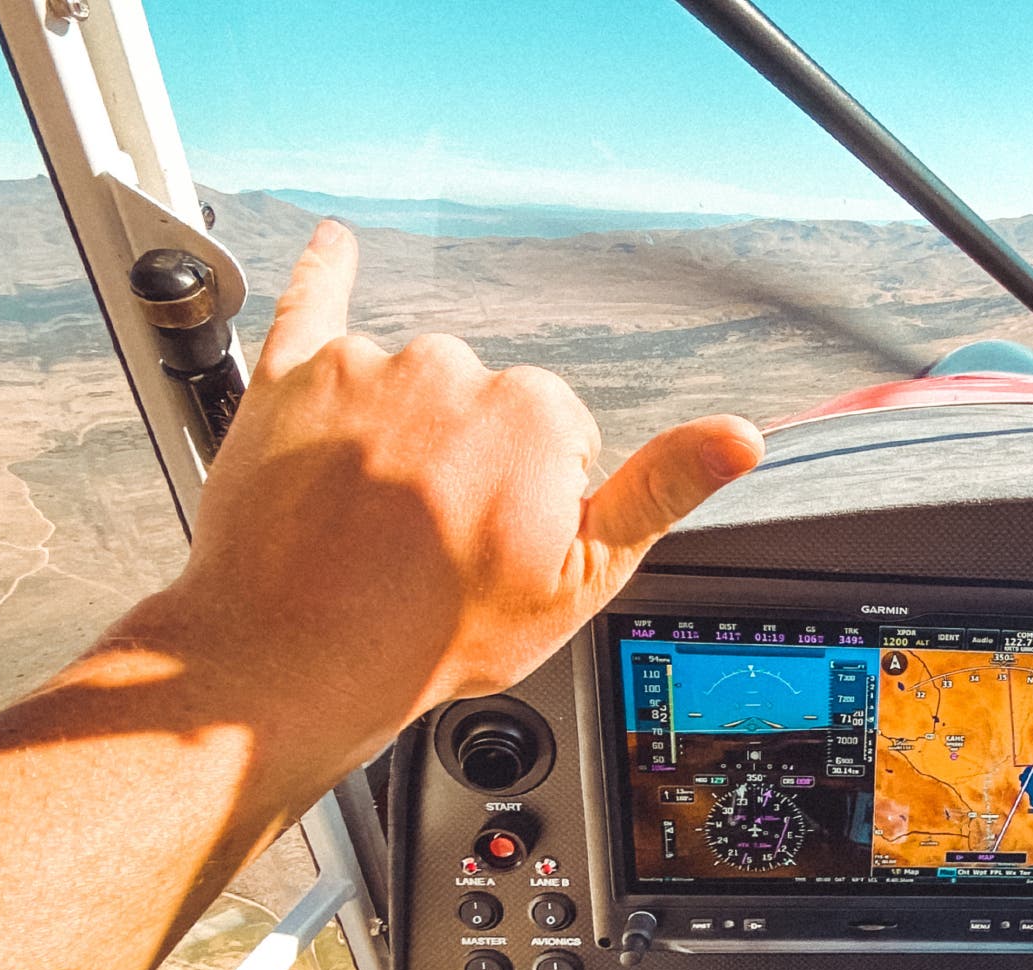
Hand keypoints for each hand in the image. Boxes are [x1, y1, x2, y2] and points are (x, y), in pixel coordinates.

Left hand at [122, 219, 763, 780]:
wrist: (295, 662)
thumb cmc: (438, 634)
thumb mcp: (580, 579)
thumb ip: (661, 490)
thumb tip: (741, 436)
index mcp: (534, 413)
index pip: (559, 434)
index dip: (538, 498)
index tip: (501, 545)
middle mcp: (452, 371)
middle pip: (486, 400)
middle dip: (471, 460)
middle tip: (434, 544)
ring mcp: (366, 371)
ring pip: (411, 381)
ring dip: (404, 432)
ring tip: (374, 521)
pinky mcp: (291, 378)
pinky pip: (312, 304)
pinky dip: (326, 274)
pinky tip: (336, 245)